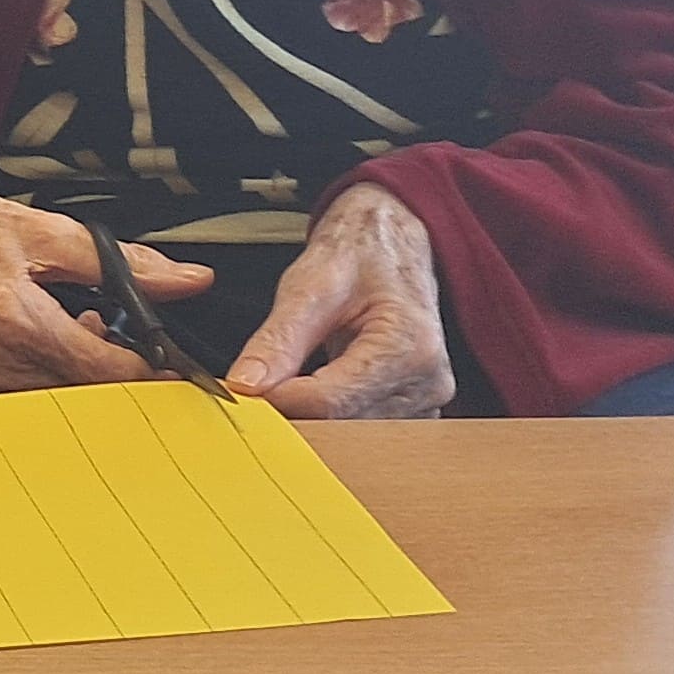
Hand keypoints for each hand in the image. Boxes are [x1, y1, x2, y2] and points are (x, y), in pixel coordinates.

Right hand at [0, 139, 212, 395]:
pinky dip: (47, 382)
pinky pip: (20, 403)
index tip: (178, 373)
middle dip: (117, 379)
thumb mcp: (44, 230)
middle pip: (82, 400)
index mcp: (13, 318)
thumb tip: (187, 280)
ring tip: (83, 332)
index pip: (105, 373)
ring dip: (81, 381)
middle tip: (133, 346)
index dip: (151, 378)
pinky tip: (48, 344)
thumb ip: (123, 263)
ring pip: (53, 407)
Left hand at [230, 183, 455, 417]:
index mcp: (409, 346)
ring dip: (315, 416)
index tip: (245, 392)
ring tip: (286, 384)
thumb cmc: (359, 254)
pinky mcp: (416, 406)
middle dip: (296, 411)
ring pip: (353, 432)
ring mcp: (427, 397)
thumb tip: (246, 385)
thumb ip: (278, 340)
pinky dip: (334, 416)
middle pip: (344, 423)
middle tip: (257, 391)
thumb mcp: (310, 286)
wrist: (390, 242)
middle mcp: (427, 380)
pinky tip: (313, 391)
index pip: (332, 401)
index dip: (281, 401)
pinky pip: (366, 426)